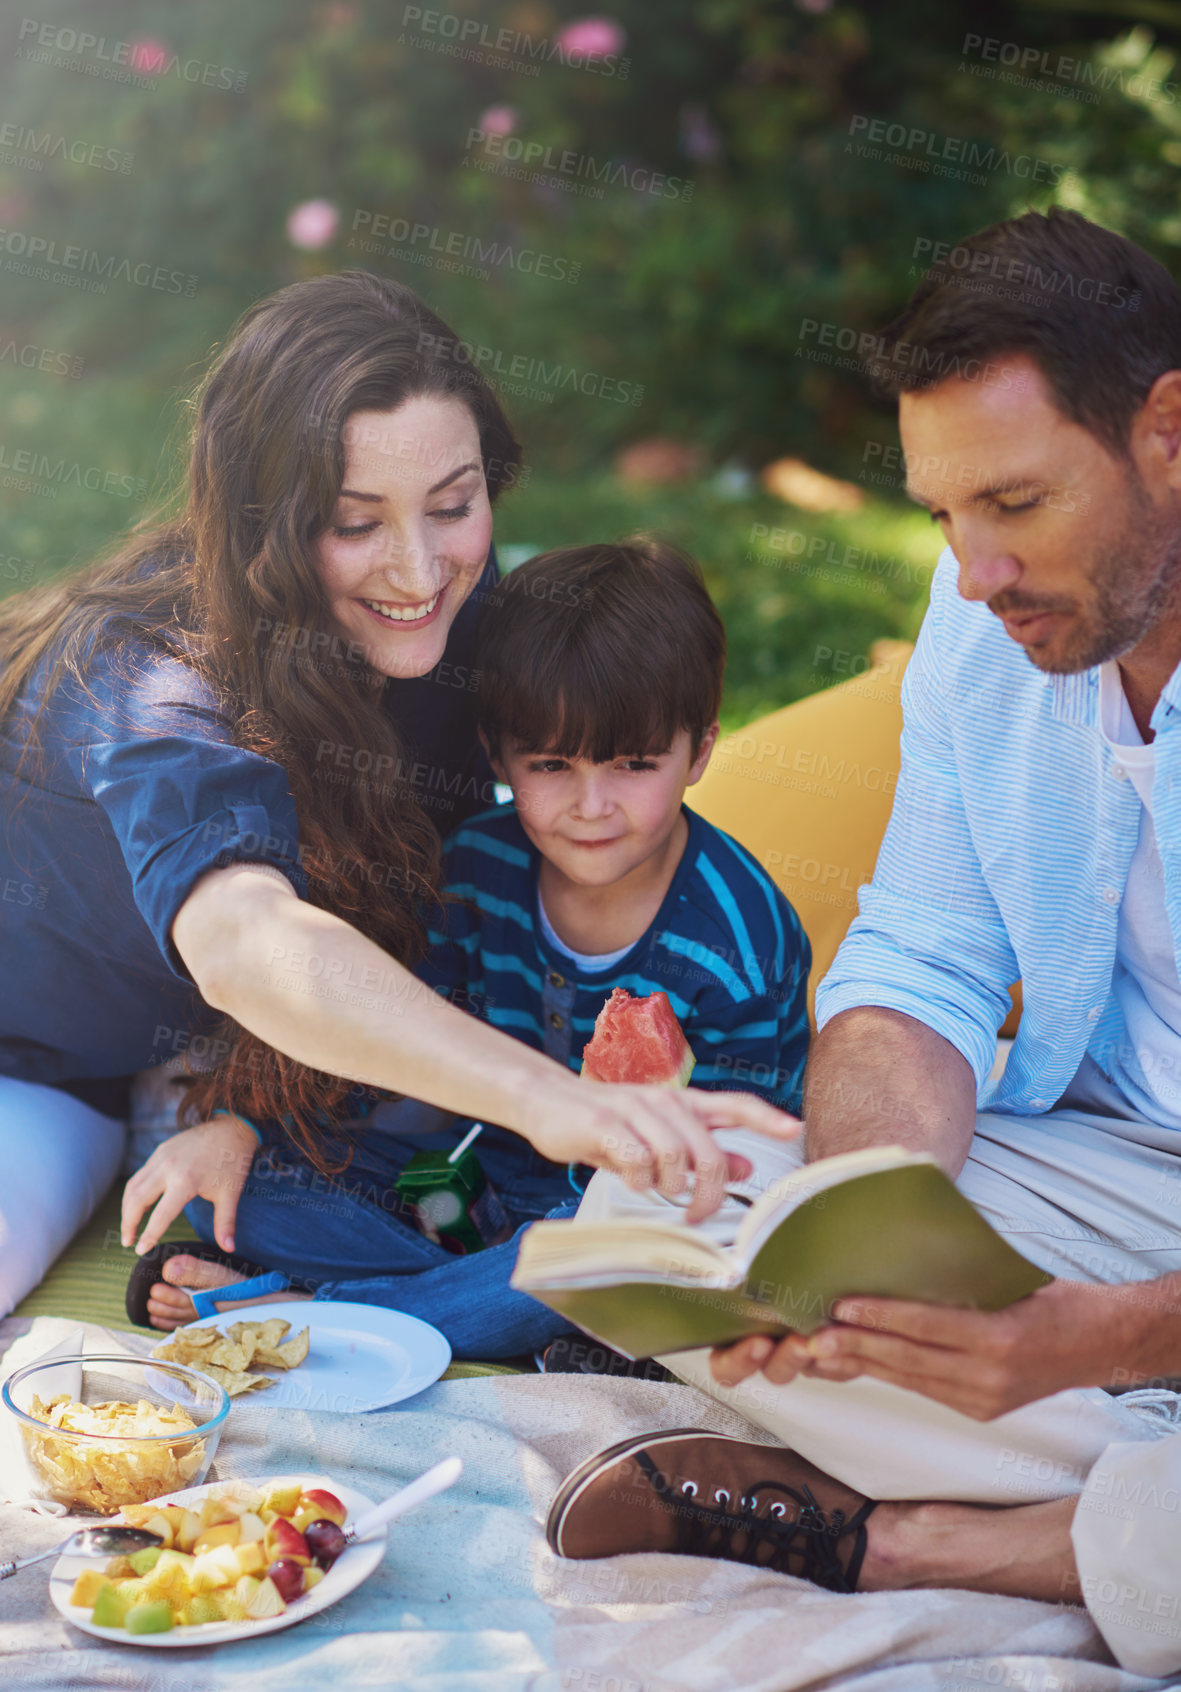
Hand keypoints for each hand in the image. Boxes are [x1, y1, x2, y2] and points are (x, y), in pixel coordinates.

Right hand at [121, 1116, 258, 1255]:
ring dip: (127, 1208)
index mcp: (186, 1181)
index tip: (141, 1251)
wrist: (232, 1129)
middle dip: (128, 1223)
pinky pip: (140, 1175)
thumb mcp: (230, 1195)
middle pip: (136, 1200)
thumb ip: (225, 1224)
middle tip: (128, 1242)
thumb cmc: (232, 1164)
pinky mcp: (160, 1150)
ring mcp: (161, 1157)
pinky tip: (137, 1206)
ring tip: (129, 1228)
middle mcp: (168, 1168)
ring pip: (133, 1186)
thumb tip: (229, 1249)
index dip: (149, 1235)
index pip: (160, 1215)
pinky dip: (134, 1192)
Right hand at [521, 1082, 800, 1223]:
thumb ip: (701, 1149)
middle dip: (708, 1192)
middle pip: (707, 1151)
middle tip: (696, 1214)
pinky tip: (631, 1180)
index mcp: (682, 1102)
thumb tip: (747, 1167)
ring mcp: (634, 1109)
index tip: (796, 1130)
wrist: (548, 1100)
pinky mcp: (605, 1123)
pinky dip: (638, 1181)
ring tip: (656, 1191)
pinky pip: (637, 1160)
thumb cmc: (608, 1124)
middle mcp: (664, 1100)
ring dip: (669, 1186)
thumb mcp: (657, 1136)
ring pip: (674, 1157)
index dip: (766, 1117)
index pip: (734, 1104)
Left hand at [710, 1279, 1152, 1418]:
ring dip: (862, 1365)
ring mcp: (983, 1399)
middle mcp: (987, 1376)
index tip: (840, 1307)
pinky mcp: (979, 1411)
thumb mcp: (1006, 1278)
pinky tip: (858, 1363)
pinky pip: (924, 1390)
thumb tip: (898, 1254)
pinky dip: (888, 1375)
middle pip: (908, 1361)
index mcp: (997, 1339)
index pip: (926, 1327)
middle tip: (812, 1335)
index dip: (880, 1317)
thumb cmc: (1049, 1298)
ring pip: (909, 1380)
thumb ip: (957, 1276)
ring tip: (821, 1352)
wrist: (1095, 1344)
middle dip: (856, 1347)